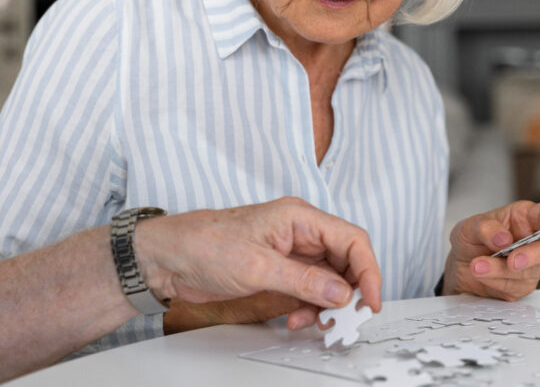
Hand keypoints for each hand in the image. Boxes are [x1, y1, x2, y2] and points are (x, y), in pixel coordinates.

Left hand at [134, 197, 381, 325]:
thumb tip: (341, 292)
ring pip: (329, 279)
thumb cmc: (204, 244)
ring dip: (328, 304)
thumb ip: (304, 280)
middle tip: (346, 318)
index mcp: (299, 218)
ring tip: (315, 322)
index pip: (351, 239)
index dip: (368, 270)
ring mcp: (290, 253)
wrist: (169, 257)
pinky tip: (298, 318)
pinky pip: (309, 290)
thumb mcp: (257, 266)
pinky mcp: (279, 271)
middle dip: (349, 292)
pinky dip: (310, 307)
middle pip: (346, 261)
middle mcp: (300, 232)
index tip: (370, 300)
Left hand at [443, 200, 539, 300]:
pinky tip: (481, 274)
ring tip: (477, 266)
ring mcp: (531, 265)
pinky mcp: (522, 285)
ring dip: (500, 270)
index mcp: (524, 218)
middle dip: (532, 256)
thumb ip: (484, 228)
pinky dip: (494, 281)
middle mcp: (532, 241)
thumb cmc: (471, 241)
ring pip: (529, 271)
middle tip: (512, 261)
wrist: (460, 267)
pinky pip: (514, 287)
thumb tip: (502, 238)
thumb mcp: (469, 227)